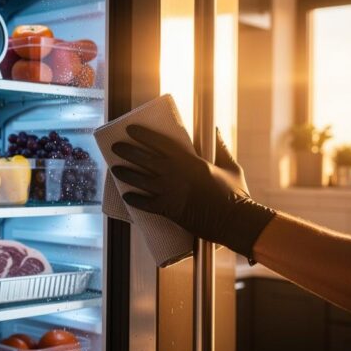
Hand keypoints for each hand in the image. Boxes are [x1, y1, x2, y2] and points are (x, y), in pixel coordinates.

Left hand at [111, 125, 274, 258]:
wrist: (234, 221)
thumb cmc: (235, 194)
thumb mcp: (230, 166)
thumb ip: (221, 148)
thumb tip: (217, 130)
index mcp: (189, 160)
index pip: (159, 142)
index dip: (143, 135)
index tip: (130, 129)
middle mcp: (175, 173)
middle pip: (144, 159)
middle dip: (127, 152)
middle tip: (115, 148)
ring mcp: (169, 192)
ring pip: (140, 180)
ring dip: (125, 174)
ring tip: (115, 169)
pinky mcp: (168, 209)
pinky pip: (145, 203)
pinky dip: (134, 200)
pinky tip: (126, 197)